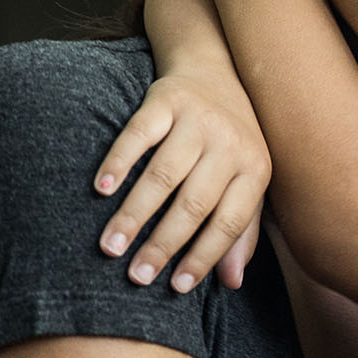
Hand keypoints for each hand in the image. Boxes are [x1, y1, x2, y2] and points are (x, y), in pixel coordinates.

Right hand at [94, 65, 270, 291]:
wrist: (217, 69)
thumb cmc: (231, 142)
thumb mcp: (248, 182)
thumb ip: (242, 232)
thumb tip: (231, 283)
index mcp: (256, 170)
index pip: (230, 223)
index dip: (205, 257)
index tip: (176, 288)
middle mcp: (231, 144)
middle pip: (194, 204)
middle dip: (163, 244)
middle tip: (136, 276)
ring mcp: (199, 119)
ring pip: (163, 174)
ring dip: (134, 214)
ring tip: (110, 247)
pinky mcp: (167, 99)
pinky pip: (139, 135)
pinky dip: (119, 162)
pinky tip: (101, 190)